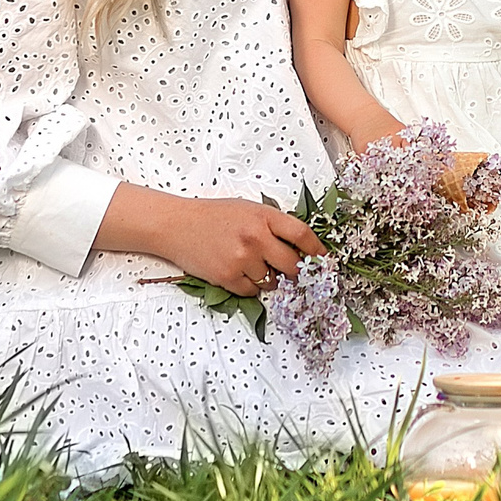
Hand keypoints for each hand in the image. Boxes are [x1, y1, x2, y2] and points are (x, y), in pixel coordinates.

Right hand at [160, 196, 325, 296]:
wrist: (177, 225)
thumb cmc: (212, 216)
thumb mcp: (248, 209)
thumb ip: (273, 225)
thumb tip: (300, 247)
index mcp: (264, 216)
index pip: (302, 235)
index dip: (317, 250)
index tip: (323, 260)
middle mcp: (256, 238)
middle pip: (293, 265)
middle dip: (298, 273)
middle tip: (294, 273)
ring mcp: (242, 259)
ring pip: (273, 282)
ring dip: (270, 279)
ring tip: (252, 264)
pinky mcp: (227, 277)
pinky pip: (252, 291)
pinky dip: (250, 286)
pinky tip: (238, 271)